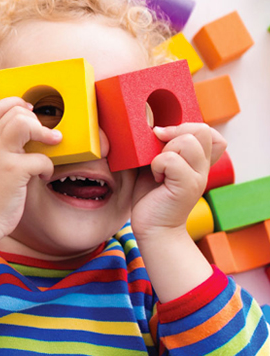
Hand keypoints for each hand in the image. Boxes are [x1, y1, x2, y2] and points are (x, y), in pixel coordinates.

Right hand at [0, 97, 60, 270]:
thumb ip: (2, 149)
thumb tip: (30, 137)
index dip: (17, 104)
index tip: (30, 112)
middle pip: (16, 113)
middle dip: (36, 121)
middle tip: (46, 135)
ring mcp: (0, 155)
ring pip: (25, 123)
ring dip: (44, 132)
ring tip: (53, 142)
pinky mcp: (14, 170)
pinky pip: (41, 157)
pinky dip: (48, 167)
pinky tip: (43, 176)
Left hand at [131, 123, 225, 241]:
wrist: (153, 228)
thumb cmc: (151, 197)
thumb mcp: (153, 166)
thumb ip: (156, 147)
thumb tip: (148, 127)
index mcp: (196, 160)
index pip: (207, 130)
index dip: (186, 127)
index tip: (164, 139)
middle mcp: (202, 166)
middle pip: (201, 130)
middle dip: (174, 133)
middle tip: (158, 150)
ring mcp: (198, 176)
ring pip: (187, 141)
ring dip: (165, 150)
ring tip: (158, 168)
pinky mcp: (188, 186)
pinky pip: (171, 160)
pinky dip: (158, 165)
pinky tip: (156, 178)